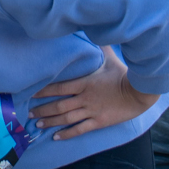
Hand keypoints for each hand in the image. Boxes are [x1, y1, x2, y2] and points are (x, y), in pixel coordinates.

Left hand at [32, 47, 159, 139]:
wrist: (139, 93)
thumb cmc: (124, 75)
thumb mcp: (109, 59)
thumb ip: (99, 48)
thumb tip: (94, 31)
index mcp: (84, 83)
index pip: (58, 88)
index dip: (43, 92)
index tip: (30, 94)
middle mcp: (84, 98)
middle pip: (58, 106)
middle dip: (42, 110)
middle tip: (29, 113)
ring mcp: (91, 111)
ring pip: (66, 119)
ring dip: (50, 122)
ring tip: (37, 124)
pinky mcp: (99, 122)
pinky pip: (80, 129)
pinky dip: (67, 134)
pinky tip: (56, 137)